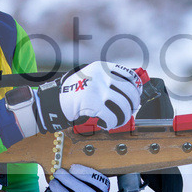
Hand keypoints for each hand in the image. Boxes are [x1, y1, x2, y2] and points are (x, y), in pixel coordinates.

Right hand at [8, 63, 143, 135]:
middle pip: (129, 91)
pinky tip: (107, 124)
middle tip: (129, 110)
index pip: (129, 75)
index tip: (136, 95)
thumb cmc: (75, 91)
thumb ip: (108, 79)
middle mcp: (102, 76)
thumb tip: (133, 87)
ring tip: (118, 120)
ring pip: (123, 105)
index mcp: (102, 67)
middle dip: (133, 104)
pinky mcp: (93, 103)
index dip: (136, 87)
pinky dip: (112, 123)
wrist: (55, 100)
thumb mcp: (91, 76)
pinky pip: (112, 116)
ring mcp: (98, 89)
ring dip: (124, 116)